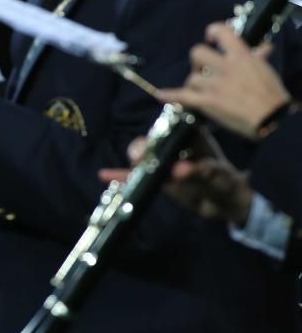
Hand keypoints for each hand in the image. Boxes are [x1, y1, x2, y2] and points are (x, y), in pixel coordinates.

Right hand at [99, 134, 252, 226]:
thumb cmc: (228, 183)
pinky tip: (104, 175)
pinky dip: (121, 176)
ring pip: (142, 156)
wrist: (227, 205)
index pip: (170, 127)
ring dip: (135, 159)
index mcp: (189, 136)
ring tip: (134, 164)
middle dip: (142, 147)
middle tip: (140, 158)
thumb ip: (204, 172)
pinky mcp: (157, 180)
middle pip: (151, 141)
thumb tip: (182, 170)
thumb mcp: (221, 177)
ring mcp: (163, 163)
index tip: (156, 138)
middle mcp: (172, 146)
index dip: (159, 129)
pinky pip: (137, 177)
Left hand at [157, 22, 289, 139]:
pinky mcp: (206, 101)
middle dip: (198, 61)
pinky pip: (183, 96)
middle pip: (197, 52)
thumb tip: (263, 48)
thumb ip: (259, 58)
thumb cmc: (273, 96)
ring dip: (194, 85)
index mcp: (241, 56)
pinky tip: (160, 94)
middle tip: (203, 70)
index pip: (222, 32)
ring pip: (192, 78)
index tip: (211, 38)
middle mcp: (224, 67)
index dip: (213, 32)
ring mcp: (213, 84)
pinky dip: (170, 95)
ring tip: (202, 91)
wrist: (270, 120)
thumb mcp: (267, 72)